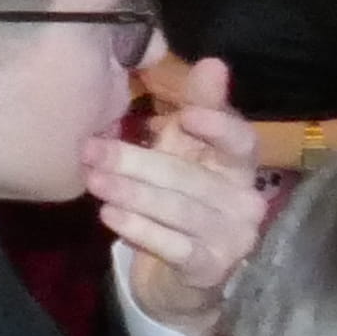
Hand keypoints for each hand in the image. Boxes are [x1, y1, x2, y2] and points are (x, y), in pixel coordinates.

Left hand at [85, 54, 267, 335]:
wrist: (179, 273)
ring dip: (131, 193)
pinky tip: (109, 215)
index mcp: (240, 166)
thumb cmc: (179, 197)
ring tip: (93, 180)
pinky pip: (172, 245)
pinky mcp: (210, 269)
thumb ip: (197, 107)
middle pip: (192, 177)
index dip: (219, 128)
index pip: (243, 142)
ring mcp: (232, 238)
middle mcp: (246, 201)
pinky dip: (139, 229)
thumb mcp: (184, 149)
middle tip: (90, 149)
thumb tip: (214, 62)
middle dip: (137, 161)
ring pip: (179, 210)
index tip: (187, 115)